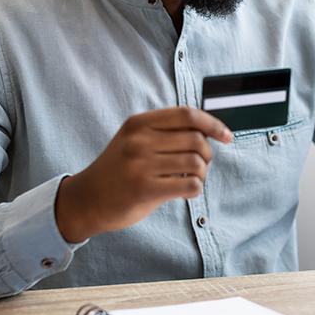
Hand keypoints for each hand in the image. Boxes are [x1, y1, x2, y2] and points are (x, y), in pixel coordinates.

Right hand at [54, 107, 232, 242]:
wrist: (87, 199)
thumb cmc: (119, 170)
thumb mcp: (134, 140)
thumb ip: (165, 133)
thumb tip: (210, 131)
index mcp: (139, 123)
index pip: (187, 114)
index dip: (213, 124)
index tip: (227, 136)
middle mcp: (139, 140)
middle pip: (195, 139)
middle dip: (207, 154)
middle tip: (202, 165)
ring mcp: (140, 164)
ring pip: (196, 163)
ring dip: (203, 173)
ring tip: (193, 179)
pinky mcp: (144, 189)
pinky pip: (189, 185)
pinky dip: (196, 189)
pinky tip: (187, 191)